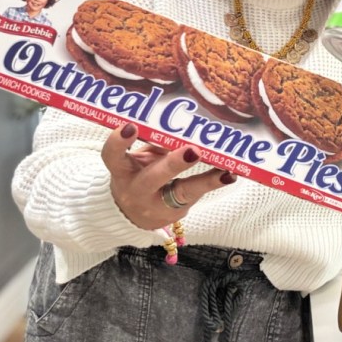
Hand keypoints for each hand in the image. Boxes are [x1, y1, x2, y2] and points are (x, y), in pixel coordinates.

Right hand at [101, 123, 235, 228]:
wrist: (131, 213)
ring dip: (204, 182)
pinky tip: (229, 175)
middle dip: (173, 164)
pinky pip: (194, 198)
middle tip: (193, 151)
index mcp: (122, 170)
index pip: (112, 155)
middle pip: (151, 179)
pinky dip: (212, 184)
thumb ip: (156, 146)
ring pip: (180, 194)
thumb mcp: (139, 159)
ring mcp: (154, 206)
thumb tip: (184, 130)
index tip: (131, 126)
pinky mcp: (173, 215)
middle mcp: (135, 190)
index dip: (119, 142)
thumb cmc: (138, 174)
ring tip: (225, 173)